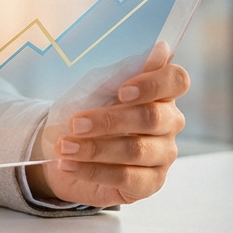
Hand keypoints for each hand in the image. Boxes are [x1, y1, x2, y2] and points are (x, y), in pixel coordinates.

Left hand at [27, 40, 188, 207]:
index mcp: (159, 92)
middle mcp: (168, 123)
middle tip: (76, 122)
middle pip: (154, 117)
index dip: (153, 84)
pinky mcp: (149, 184)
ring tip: (64, 146)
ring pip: (137, 150)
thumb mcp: (96, 86)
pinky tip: (69, 164)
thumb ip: (127, 70)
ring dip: (95, 148)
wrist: (55, 146)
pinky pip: (127, 177)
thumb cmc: (82, 110)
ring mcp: (162, 155)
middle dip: (110, 120)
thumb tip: (163, 49)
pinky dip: (93, 169)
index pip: (177, 80)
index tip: (121, 91)